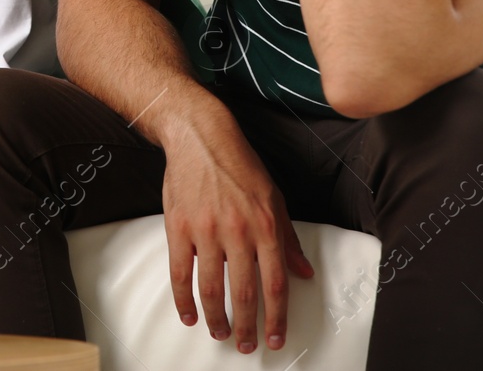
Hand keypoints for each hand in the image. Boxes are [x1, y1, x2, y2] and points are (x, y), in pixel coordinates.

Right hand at [162, 113, 313, 353]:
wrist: (201, 137)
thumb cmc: (239, 164)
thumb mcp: (274, 197)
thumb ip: (288, 238)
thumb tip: (304, 272)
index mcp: (266, 226)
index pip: (275, 284)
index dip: (276, 318)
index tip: (275, 339)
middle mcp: (238, 231)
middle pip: (244, 293)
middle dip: (248, 326)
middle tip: (247, 346)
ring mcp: (206, 231)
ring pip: (212, 288)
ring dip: (217, 319)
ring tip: (221, 334)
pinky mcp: (179, 228)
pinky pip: (180, 273)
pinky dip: (184, 300)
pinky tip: (190, 315)